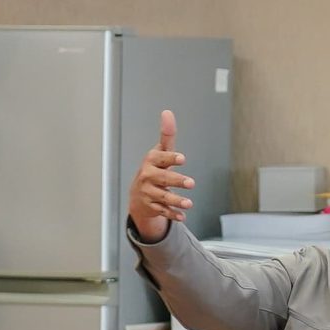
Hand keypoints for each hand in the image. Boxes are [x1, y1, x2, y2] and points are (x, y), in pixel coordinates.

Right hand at [127, 110, 192, 243]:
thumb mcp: (159, 152)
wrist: (138, 195)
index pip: (160, 158)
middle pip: (163, 179)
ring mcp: (148, 193)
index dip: (170, 158)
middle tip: (191, 183)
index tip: (182, 158)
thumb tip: (167, 112)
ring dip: (176, 201)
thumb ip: (166, 135)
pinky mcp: (151, 207)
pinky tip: (183, 216)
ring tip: (189, 204)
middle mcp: (147, 177)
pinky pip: (162, 211)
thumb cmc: (154, 169)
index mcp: (151, 161)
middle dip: (176, 181)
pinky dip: (172, 214)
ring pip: (163, 197)